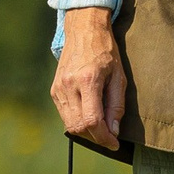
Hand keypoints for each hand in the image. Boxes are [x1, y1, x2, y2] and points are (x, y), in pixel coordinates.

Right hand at [52, 7, 126, 150]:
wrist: (83, 31)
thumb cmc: (106, 51)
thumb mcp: (119, 76)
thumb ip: (116, 105)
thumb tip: (113, 130)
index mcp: (87, 81)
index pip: (92, 121)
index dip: (104, 137)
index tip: (114, 143)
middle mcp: (69, 86)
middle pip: (79, 126)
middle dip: (95, 138)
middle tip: (109, 138)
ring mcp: (58, 88)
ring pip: (69, 124)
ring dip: (86, 132)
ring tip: (101, 129)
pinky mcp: (54, 90)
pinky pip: (64, 115)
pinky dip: (77, 122)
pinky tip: (89, 117)